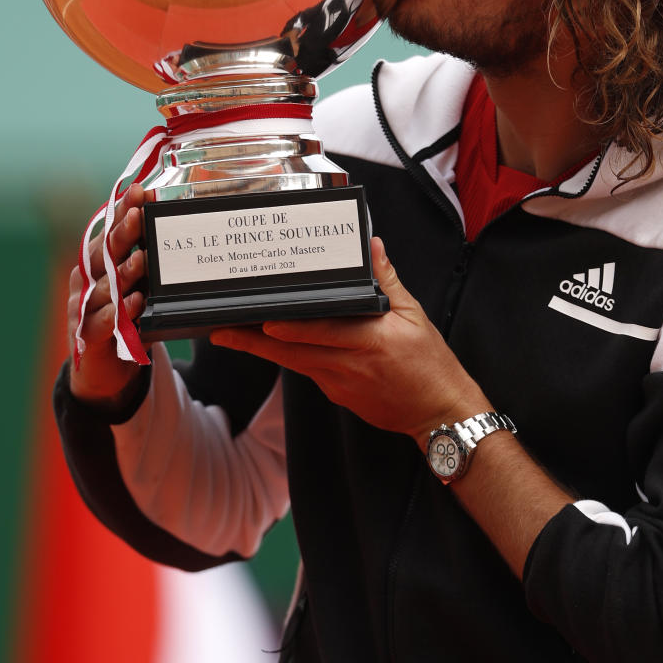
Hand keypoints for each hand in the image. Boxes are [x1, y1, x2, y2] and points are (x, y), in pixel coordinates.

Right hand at [67, 182, 147, 406]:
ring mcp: (84, 308)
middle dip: (122, 233)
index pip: (110, 232)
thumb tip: (178, 232)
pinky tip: (135, 302)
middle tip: (139, 214)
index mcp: (98, 264)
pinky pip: (104, 321)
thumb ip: (147, 263)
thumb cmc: (123, 320)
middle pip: (105, 253)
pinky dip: (119, 311)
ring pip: (104, 286)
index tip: (139, 191)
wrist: (103, 370)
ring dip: (124, 272)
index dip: (122, 211)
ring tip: (143, 259)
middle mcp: (88, 281)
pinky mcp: (88, 336)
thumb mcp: (136, 287)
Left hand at [211, 237, 488, 444]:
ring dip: (264, 351)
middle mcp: (350, 366)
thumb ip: (389, 281)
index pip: (322, 332)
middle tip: (222, 331)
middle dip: (255, 342)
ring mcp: (341, 386)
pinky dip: (295, 359)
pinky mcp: (339, 397)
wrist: (440, 414)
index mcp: (371, 342)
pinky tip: (278, 348)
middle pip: (293, 353)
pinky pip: (311, 373)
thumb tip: (372, 248)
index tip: (263, 321)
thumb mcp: (416, 317)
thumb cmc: (431, 366)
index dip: (290, 329)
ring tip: (233, 336)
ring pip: (295, 365)